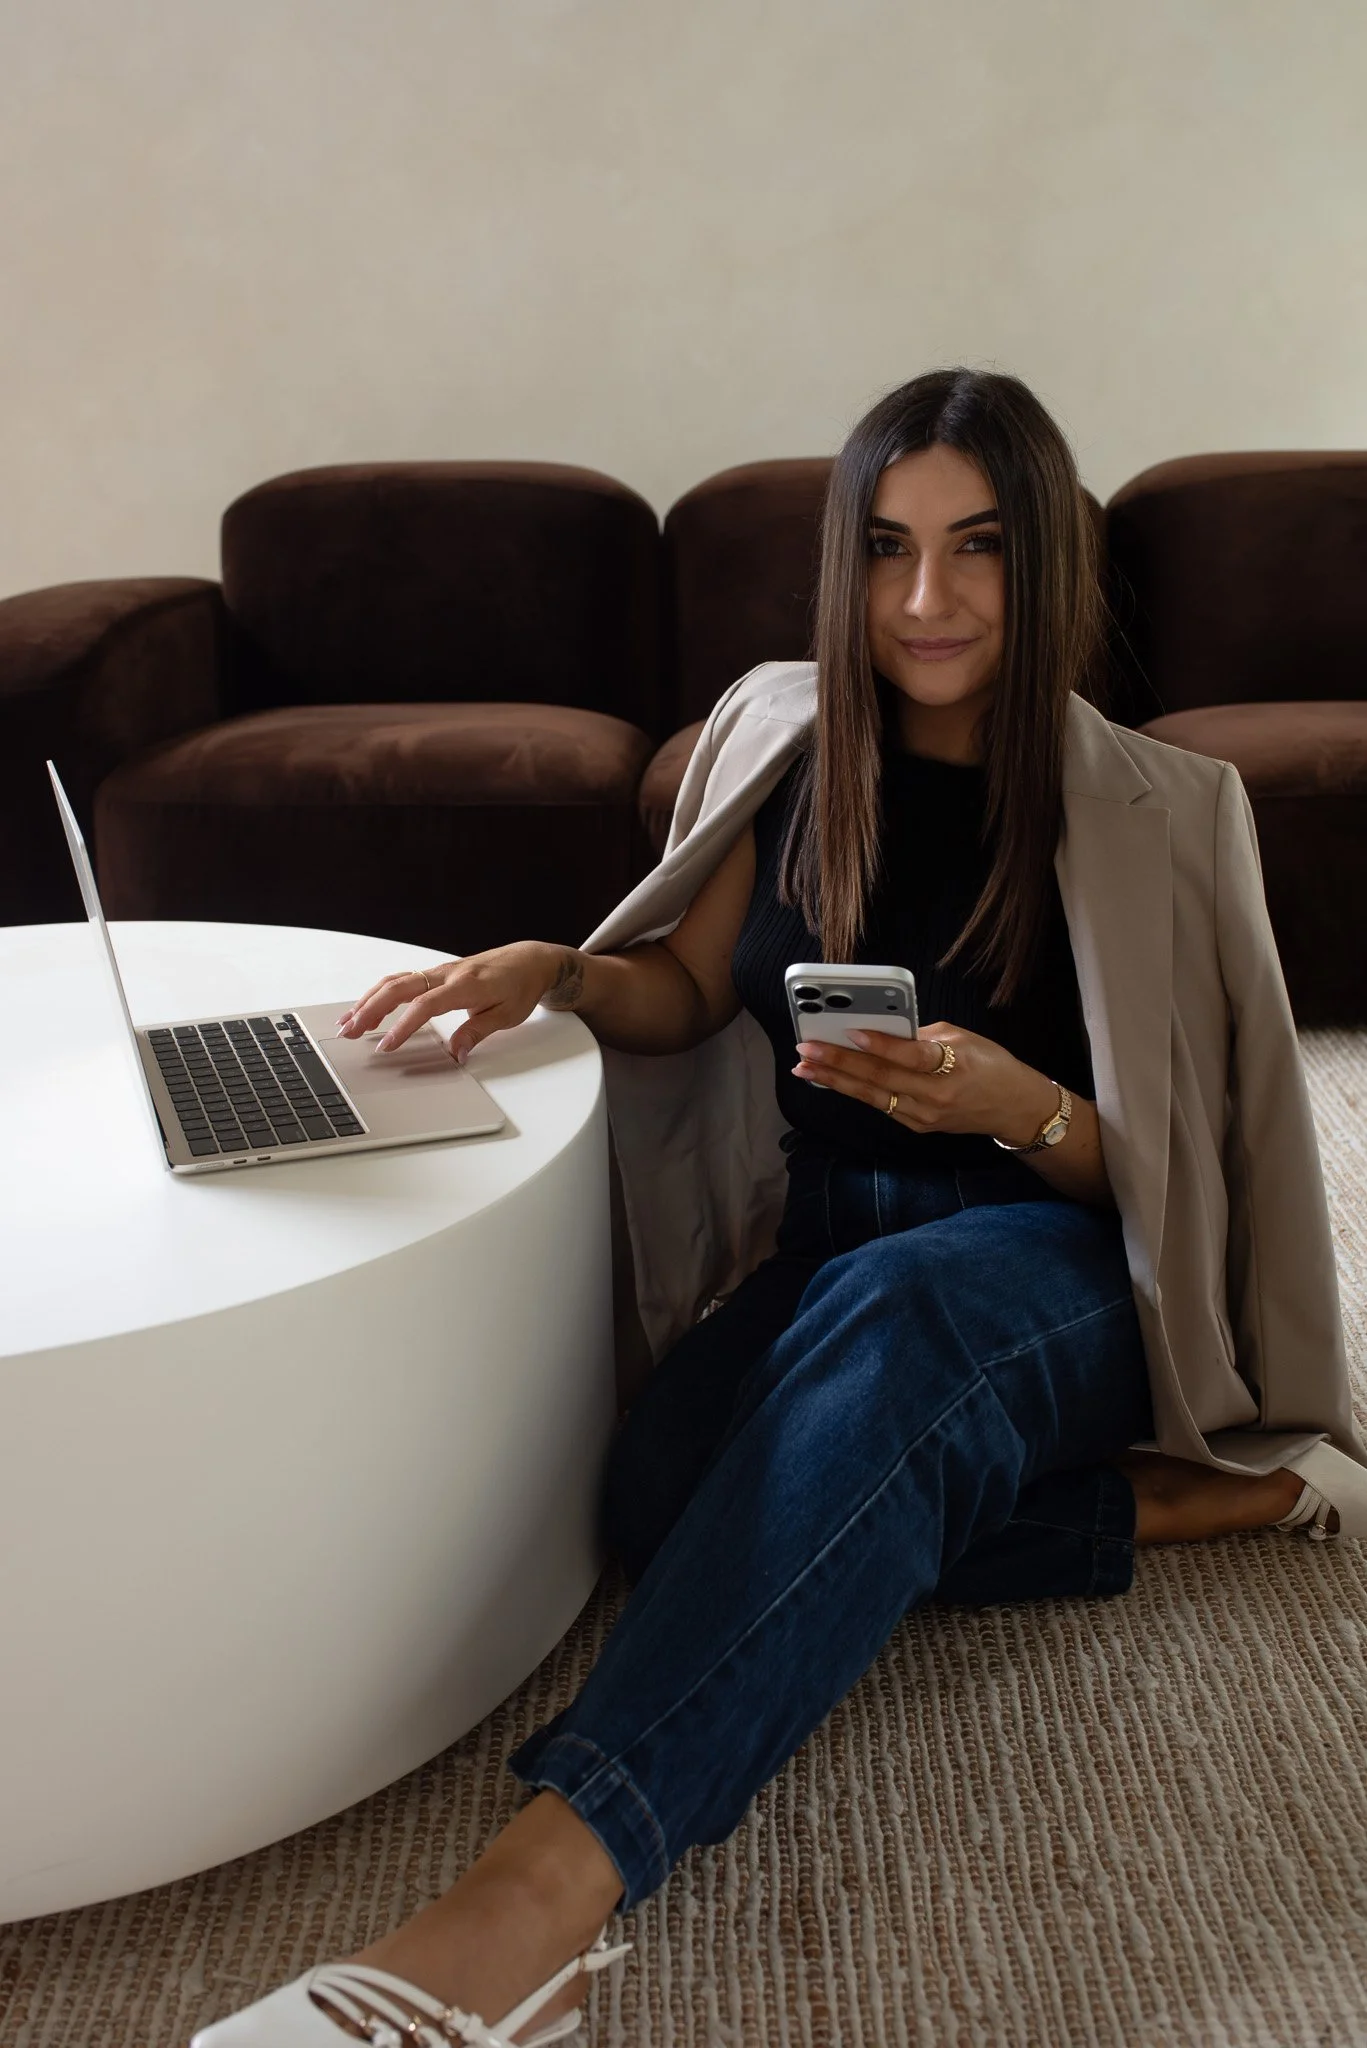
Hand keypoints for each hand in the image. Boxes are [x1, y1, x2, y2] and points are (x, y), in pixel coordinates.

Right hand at [335, 941, 564, 1063]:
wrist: (529, 960)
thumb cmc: (520, 986)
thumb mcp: (507, 1015)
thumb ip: (478, 1032)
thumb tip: (456, 1053)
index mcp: (465, 985)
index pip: (425, 1005)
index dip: (403, 1025)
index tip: (387, 1045)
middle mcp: (447, 974)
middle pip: (399, 987)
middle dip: (370, 1009)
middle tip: (350, 1031)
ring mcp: (439, 971)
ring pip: (395, 981)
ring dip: (369, 1000)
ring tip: (348, 1022)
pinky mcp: (436, 973)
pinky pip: (402, 980)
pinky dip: (380, 993)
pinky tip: (366, 1008)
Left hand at [791, 1020, 1057, 1143]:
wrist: (1013, 1109)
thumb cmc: (991, 1065)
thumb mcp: (965, 1039)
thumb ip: (923, 1036)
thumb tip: (882, 1029)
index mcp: (953, 1068)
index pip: (911, 1056)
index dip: (881, 1045)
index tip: (851, 1032)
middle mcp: (936, 1097)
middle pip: (881, 1079)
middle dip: (839, 1063)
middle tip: (806, 1049)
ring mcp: (924, 1116)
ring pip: (873, 1096)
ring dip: (835, 1081)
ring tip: (805, 1068)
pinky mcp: (917, 1127)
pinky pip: (880, 1105)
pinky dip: (853, 1091)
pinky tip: (830, 1080)